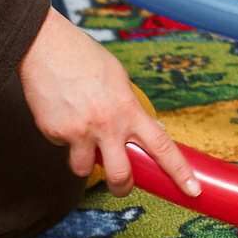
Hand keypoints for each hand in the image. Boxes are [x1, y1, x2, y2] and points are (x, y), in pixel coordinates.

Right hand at [18, 11, 200, 199]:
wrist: (46, 47)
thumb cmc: (85, 59)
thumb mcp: (120, 80)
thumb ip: (133, 109)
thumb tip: (153, 130)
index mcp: (129, 109)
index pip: (162, 147)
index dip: (179, 171)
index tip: (192, 190)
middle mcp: (107, 125)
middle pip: (121, 176)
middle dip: (122, 187)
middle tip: (121, 183)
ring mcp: (79, 132)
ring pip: (84, 169)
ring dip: (85, 160)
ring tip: (81, 135)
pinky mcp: (54, 134)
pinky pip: (62, 148)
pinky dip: (64, 138)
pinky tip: (62, 114)